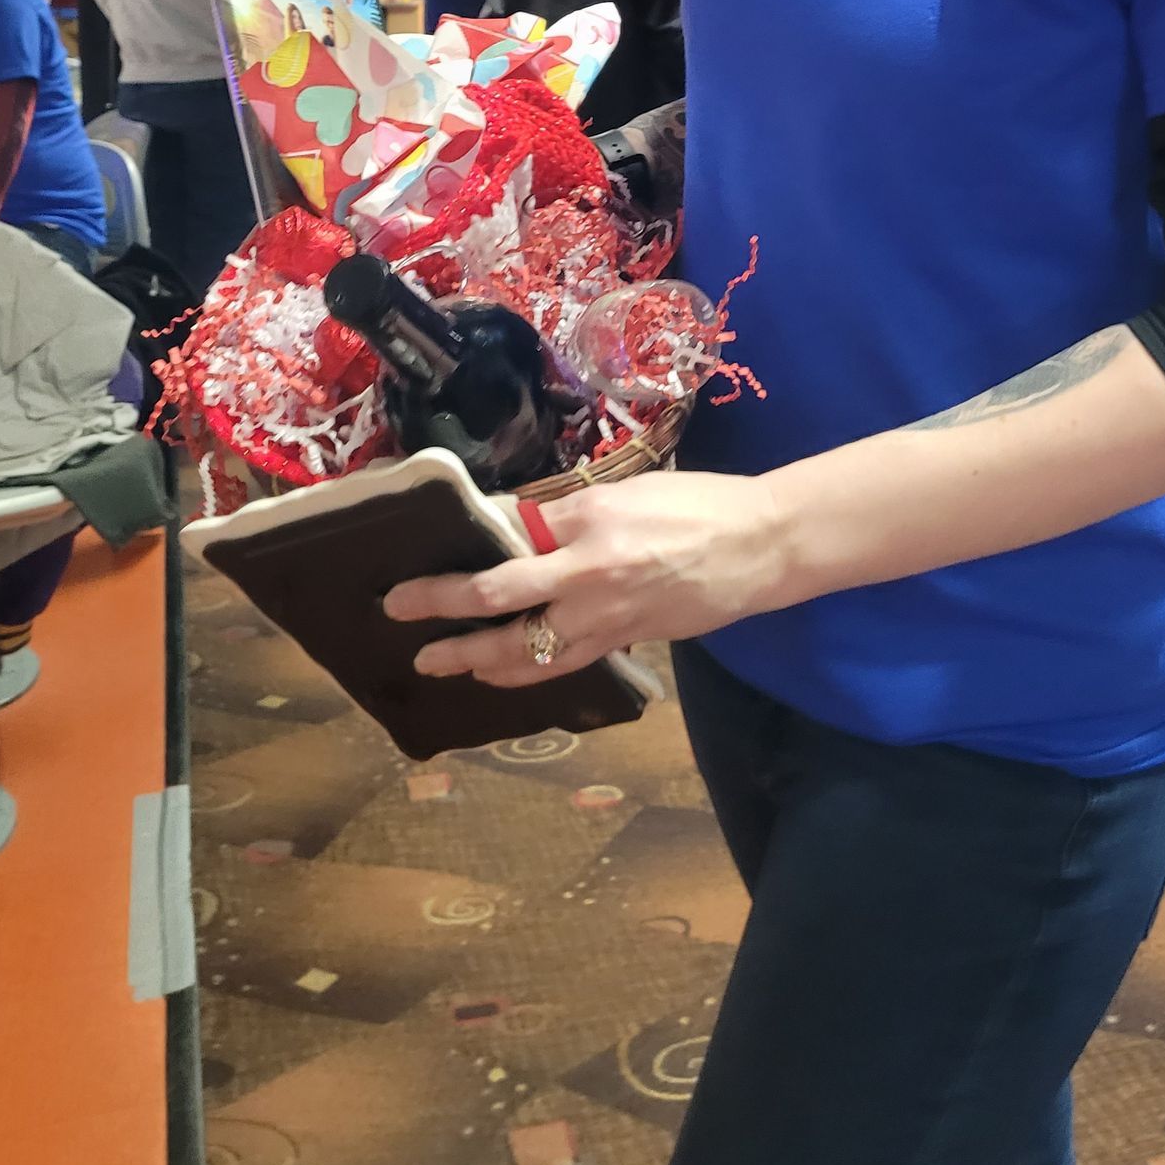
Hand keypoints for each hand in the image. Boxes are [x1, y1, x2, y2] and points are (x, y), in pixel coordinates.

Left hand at [381, 471, 788, 688]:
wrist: (761, 544)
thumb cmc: (698, 504)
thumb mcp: (628, 490)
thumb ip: (568, 512)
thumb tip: (515, 526)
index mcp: (587, 523)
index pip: (506, 539)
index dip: (456, 560)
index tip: (412, 571)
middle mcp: (587, 575)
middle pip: (500, 601)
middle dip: (446, 615)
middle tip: (403, 621)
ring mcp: (606, 615)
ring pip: (526, 648)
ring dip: (476, 658)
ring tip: (440, 663)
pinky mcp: (626, 639)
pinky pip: (562, 663)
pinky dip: (525, 671)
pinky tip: (501, 674)